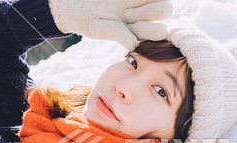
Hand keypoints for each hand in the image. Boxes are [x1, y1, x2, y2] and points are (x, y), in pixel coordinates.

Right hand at [48, 0, 172, 49]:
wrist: (72, 5)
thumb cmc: (85, 20)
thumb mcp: (97, 28)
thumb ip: (115, 34)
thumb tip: (132, 44)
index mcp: (136, 30)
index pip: (158, 31)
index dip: (157, 29)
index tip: (147, 26)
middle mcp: (140, 14)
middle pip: (163, 10)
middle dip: (159, 8)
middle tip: (147, 8)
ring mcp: (135, 1)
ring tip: (139, 1)